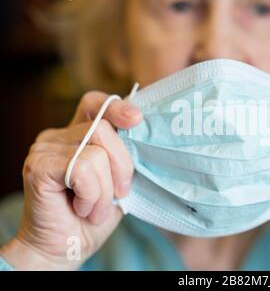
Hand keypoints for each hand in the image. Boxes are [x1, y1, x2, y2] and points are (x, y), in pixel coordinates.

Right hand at [0, 91, 141, 269]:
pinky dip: (92, 195)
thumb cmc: (93, 217)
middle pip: (103, 128)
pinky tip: (82, 209)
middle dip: (122, 165)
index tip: (137, 120)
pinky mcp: (38, 166)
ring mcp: (45, 149)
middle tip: (118, 194)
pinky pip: (82, 169)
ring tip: (95, 209)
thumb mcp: (118, 182)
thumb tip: (146, 135)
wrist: (64, 249)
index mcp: (78, 136)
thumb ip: (124, 157)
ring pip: (96, 152)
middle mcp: (58, 136)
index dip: (117, 107)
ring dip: (105, 190)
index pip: (96, 104)